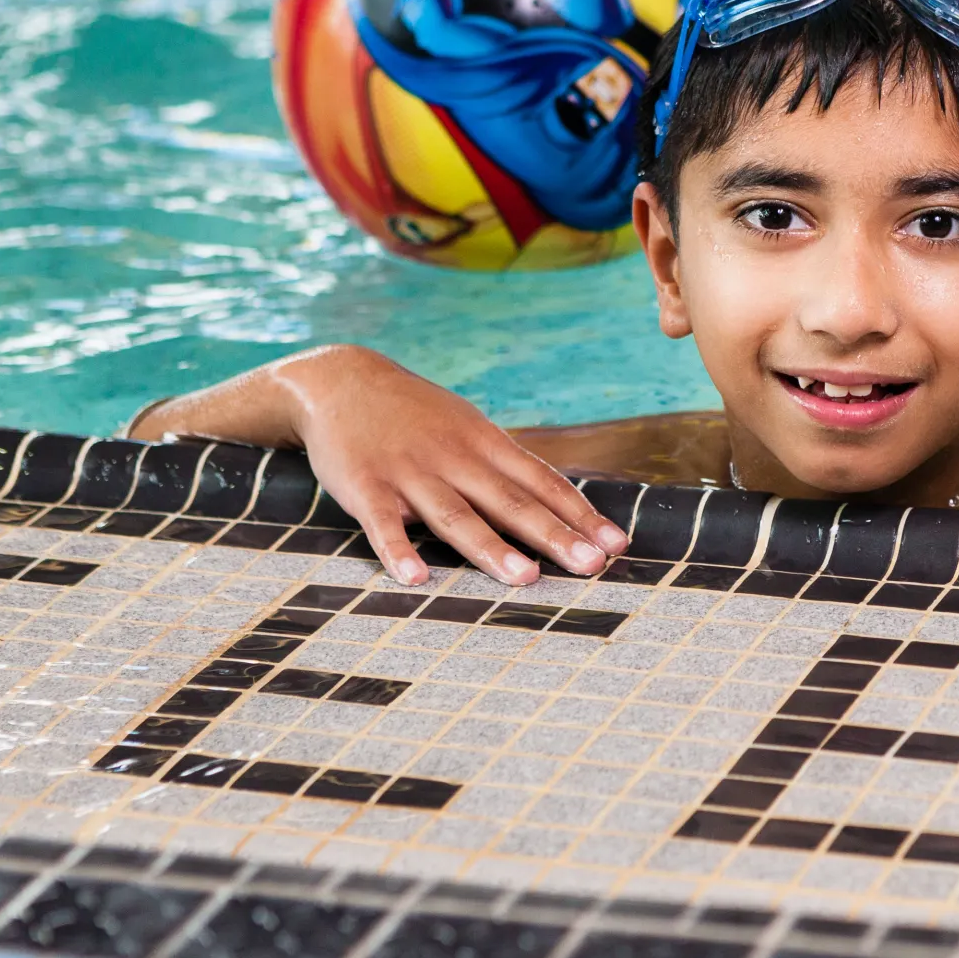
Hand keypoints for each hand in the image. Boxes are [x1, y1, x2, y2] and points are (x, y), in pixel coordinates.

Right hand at [137, 345, 626, 587]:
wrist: (340, 379)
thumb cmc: (416, 415)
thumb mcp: (468, 427)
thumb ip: (506, 465)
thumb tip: (561, 502)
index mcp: (485, 444)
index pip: (543, 483)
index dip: (581, 515)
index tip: (618, 544)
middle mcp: (455, 458)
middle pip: (511, 502)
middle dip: (555, 536)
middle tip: (594, 566)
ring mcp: (410, 472)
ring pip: (456, 516)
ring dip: (491, 548)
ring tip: (525, 578)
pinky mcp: (364, 487)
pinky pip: (383, 524)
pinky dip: (398, 550)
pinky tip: (417, 578)